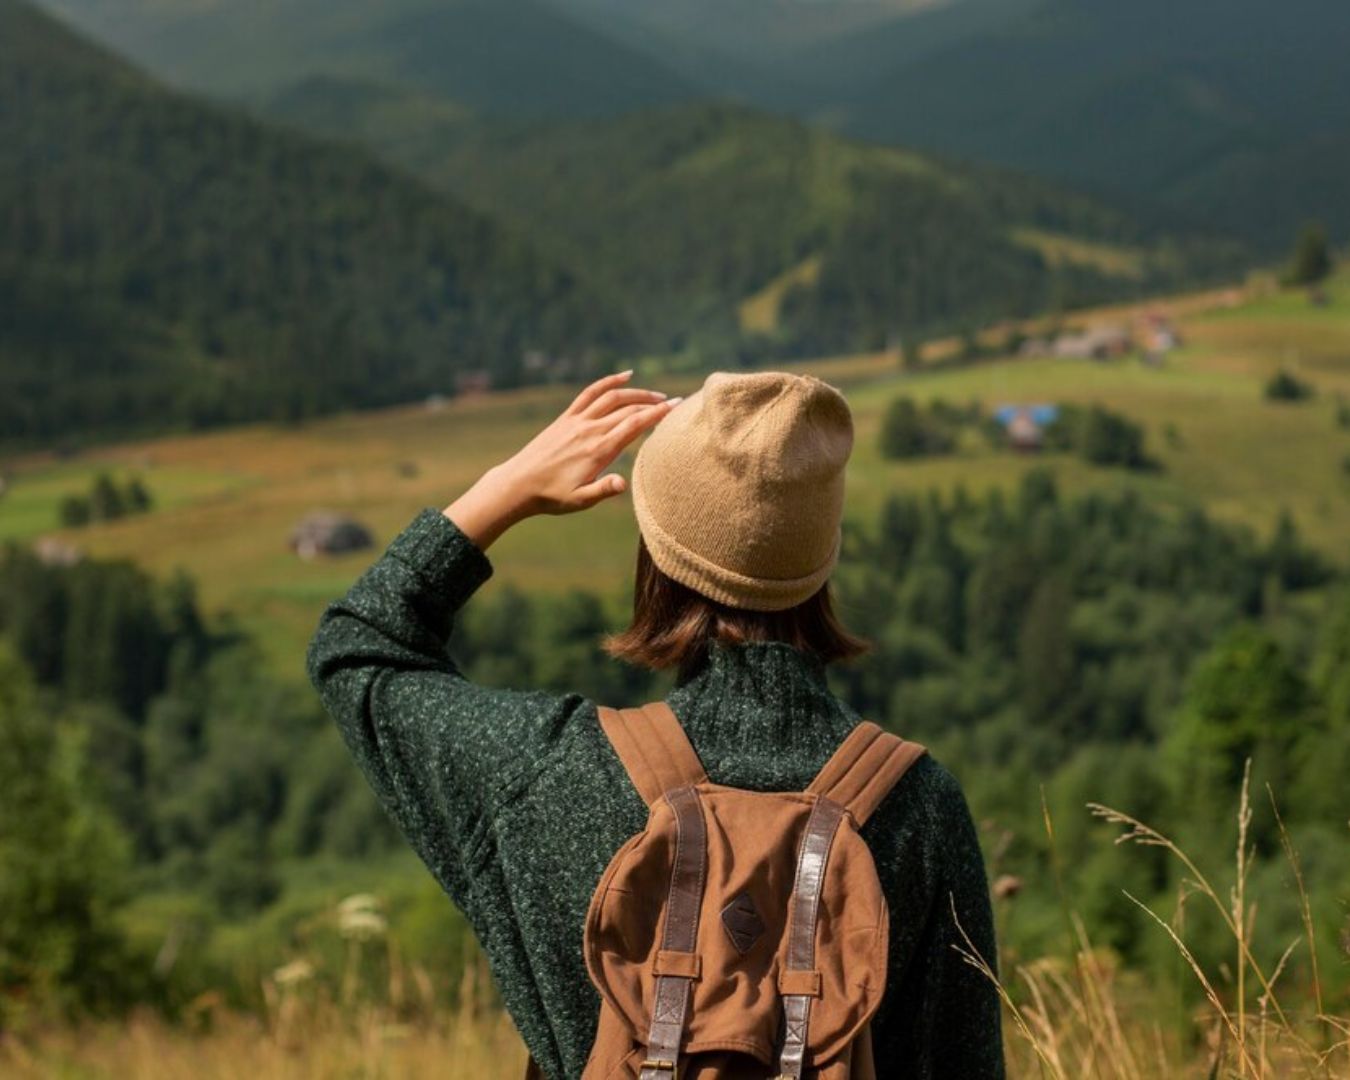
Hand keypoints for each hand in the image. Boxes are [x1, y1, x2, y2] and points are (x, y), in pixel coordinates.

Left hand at [443, 370, 681, 550]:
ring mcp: (578, 421)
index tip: (677, 407)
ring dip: (636, 392)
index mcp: (598, 450)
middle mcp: (590, 430)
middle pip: (628, 409)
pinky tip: (625, 375)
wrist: (519, 484)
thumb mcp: (580, 500)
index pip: (634, 425)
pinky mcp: (567, 418)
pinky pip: (591, 393)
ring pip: (612, 398)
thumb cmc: (552, 496)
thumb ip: (603, 490)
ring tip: (656, 396)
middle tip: (676, 402)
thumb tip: (623, 483)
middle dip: (654, 403)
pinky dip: (609, 382)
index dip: (658, 414)